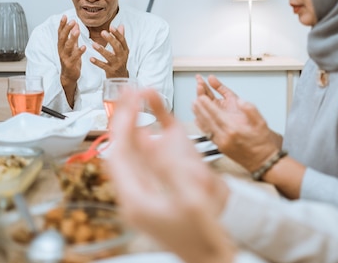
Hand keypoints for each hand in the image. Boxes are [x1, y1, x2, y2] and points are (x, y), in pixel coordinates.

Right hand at [58, 16, 85, 104]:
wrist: (69, 76)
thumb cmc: (71, 59)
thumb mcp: (72, 46)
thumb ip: (73, 36)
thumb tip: (75, 23)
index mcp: (61, 45)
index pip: (60, 33)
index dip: (62, 25)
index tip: (65, 16)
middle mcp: (61, 50)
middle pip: (62, 38)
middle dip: (66, 29)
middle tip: (72, 21)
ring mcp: (65, 57)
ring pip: (67, 46)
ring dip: (72, 38)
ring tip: (77, 31)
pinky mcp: (70, 64)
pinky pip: (74, 57)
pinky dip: (79, 52)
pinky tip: (84, 47)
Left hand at [90, 24, 128, 77]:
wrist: (120, 77)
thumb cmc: (120, 60)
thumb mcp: (122, 50)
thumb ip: (120, 38)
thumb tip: (121, 25)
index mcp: (125, 50)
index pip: (122, 40)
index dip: (117, 34)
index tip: (111, 27)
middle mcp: (122, 57)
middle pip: (117, 47)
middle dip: (110, 40)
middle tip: (102, 32)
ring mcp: (116, 64)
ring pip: (109, 56)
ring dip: (101, 50)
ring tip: (93, 44)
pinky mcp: (110, 70)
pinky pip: (103, 66)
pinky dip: (97, 62)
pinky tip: (91, 58)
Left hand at [108, 88, 235, 262]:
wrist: (217, 254)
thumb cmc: (207, 234)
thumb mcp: (192, 201)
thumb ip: (173, 170)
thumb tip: (154, 140)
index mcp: (136, 200)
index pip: (119, 155)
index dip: (122, 126)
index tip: (128, 103)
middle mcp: (136, 191)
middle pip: (123, 147)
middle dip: (125, 117)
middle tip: (128, 91)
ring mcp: (147, 186)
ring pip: (133, 147)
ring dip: (134, 119)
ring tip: (135, 94)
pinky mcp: (160, 183)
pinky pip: (149, 153)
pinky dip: (149, 130)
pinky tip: (149, 111)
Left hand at [192, 75, 278, 172]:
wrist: (262, 161)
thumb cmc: (261, 143)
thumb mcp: (261, 123)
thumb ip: (250, 110)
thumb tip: (241, 102)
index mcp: (234, 130)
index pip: (216, 114)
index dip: (207, 105)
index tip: (201, 97)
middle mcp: (225, 137)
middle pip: (207, 120)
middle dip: (200, 109)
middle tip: (194, 99)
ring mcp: (221, 144)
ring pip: (206, 127)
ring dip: (199, 116)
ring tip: (194, 107)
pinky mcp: (220, 148)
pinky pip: (208, 134)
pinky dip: (202, 126)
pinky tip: (199, 121)